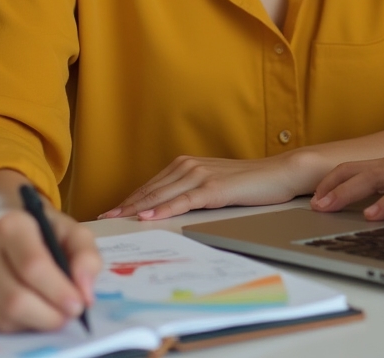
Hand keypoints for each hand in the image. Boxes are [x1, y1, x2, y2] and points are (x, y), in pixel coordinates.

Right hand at [0, 171, 101, 332]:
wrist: (4, 224)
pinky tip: (36, 312)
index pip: (33, 266)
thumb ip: (85, 256)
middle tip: (69, 316)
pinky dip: (22, 324)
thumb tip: (85, 293)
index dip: (58, 290)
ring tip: (56, 314)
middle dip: (48, 314)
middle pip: (15, 298)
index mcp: (11, 224)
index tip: (78, 304)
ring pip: (4, 315)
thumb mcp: (72, 231)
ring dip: (37, 322)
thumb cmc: (44, 229)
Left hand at [99, 153, 316, 220]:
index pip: (152, 185)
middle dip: (127, 205)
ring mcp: (201, 175)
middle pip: (151, 190)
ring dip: (138, 208)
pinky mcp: (214, 188)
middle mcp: (189, 165)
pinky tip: (150, 217)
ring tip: (118, 220)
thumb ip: (190, 192)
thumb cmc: (248, 182)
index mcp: (187, 164)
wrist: (278, 173)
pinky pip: (184, 200)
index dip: (130, 199)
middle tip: (105, 220)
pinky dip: (165, 209)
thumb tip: (168, 209)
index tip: (111, 212)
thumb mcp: (213, 185)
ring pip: (162, 194)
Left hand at [310, 152, 383, 220]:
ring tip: (329, 207)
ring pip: (372, 178)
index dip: (331, 181)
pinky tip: (372, 216)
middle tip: (314, 205)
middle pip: (355, 170)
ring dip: (347, 192)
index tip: (315, 199)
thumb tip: (363, 211)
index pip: (353, 168)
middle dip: (331, 185)